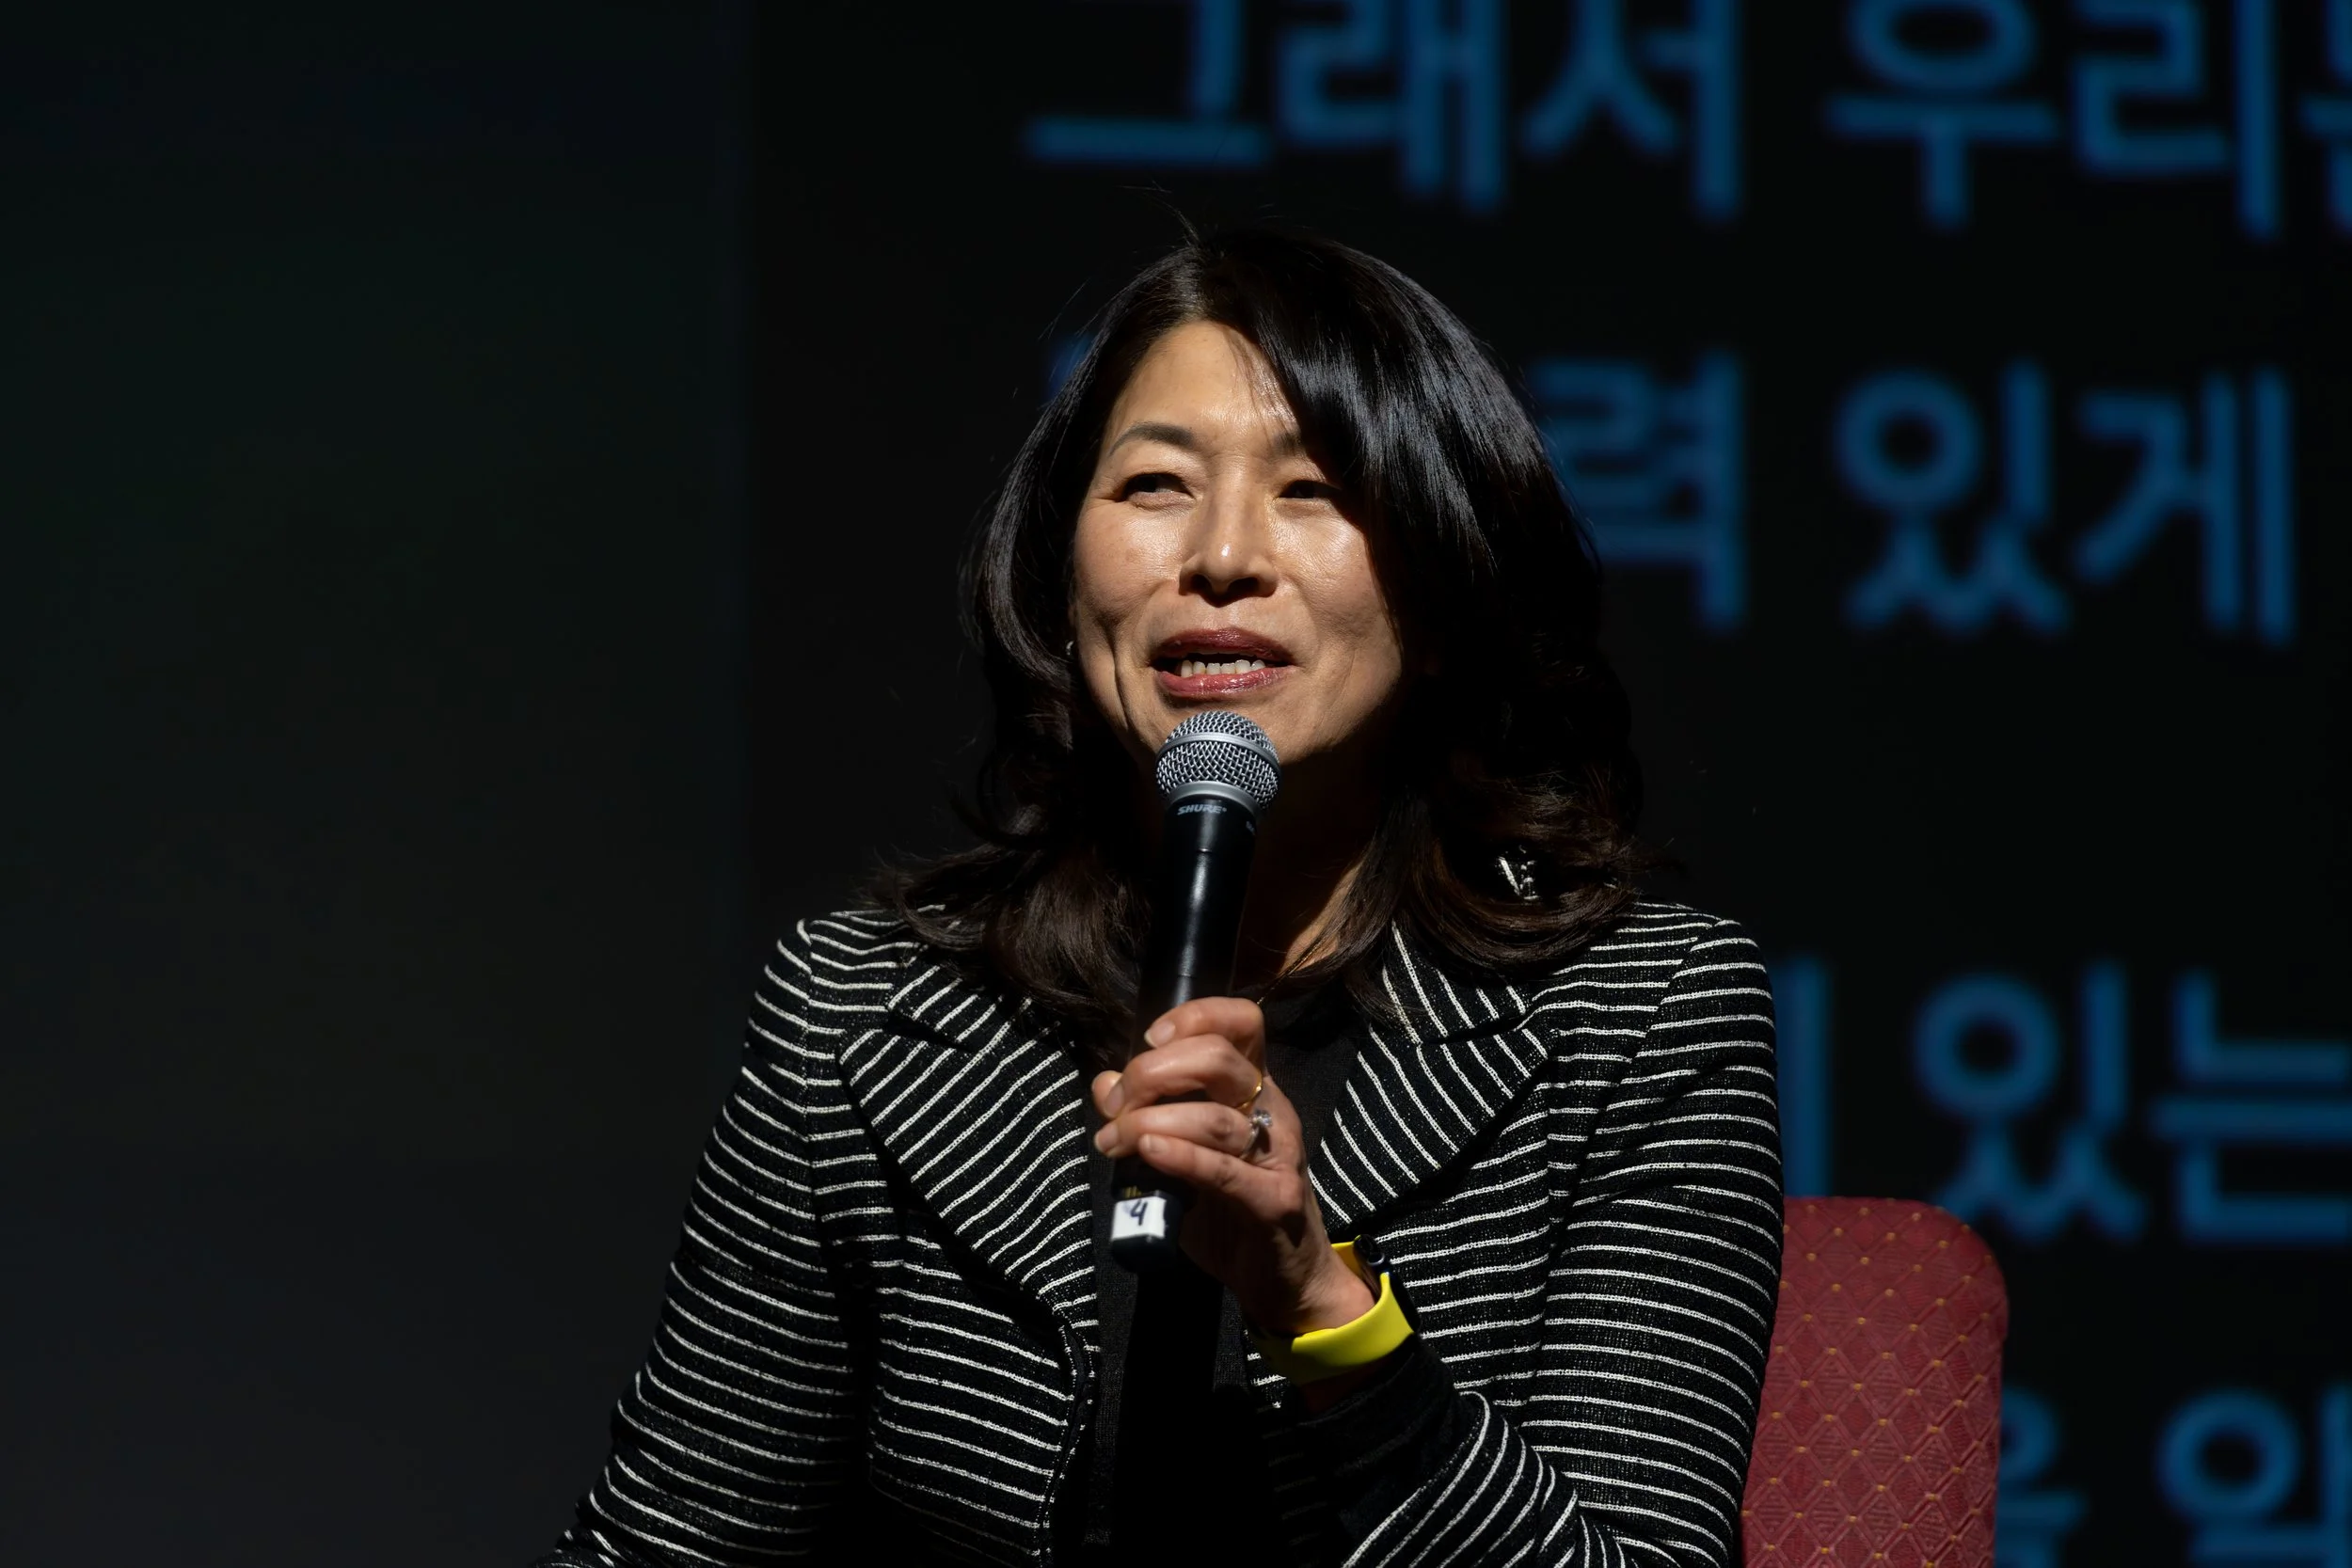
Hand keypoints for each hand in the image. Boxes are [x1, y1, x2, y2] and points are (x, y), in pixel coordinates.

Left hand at [1091, 996, 1374, 1337]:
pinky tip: (1150, 1152)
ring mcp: (1276, 1153)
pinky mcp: (1273, 1200)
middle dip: (1154, 1073)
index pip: (1241, 1021)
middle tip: (1117, 1107)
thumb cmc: (1230, 1208)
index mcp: (1253, 1087)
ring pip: (1214, 1117)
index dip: (1194, 1016)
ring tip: (1114, 1143)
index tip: (1149, 1039)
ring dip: (1150, 1123)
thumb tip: (1105, 1083)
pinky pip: (1224, 1170)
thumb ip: (1147, 1114)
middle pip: (1219, 1058)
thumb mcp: (1183, 1153)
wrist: (1283, 1278)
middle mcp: (1270, 1109)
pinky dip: (1182, 1156)